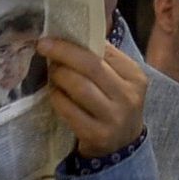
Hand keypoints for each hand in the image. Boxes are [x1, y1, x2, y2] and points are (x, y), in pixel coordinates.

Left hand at [39, 36, 151, 160]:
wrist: (122, 144)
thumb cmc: (114, 104)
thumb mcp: (119, 81)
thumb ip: (102, 60)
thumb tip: (70, 35)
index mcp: (135, 77)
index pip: (105, 51)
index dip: (76, 42)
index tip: (53, 37)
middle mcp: (128, 96)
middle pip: (91, 66)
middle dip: (63, 53)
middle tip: (44, 47)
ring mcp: (114, 117)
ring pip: (80, 87)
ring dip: (59, 75)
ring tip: (52, 72)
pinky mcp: (97, 134)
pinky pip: (69, 110)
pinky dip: (57, 97)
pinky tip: (54, 93)